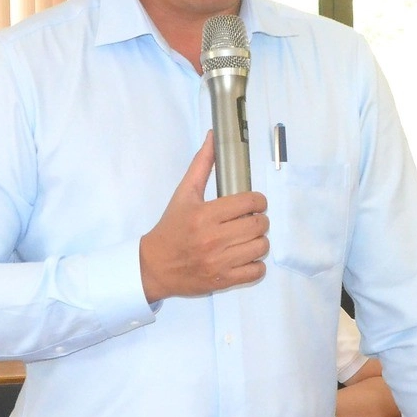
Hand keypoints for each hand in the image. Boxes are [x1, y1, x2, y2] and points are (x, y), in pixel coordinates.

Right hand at [139, 133, 268, 302]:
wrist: (155, 266)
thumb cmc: (171, 228)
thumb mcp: (184, 194)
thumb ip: (202, 165)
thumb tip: (213, 137)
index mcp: (205, 215)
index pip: (250, 202)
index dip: (258, 201)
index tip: (252, 204)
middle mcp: (213, 239)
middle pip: (259, 225)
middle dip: (259, 220)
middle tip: (249, 220)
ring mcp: (220, 262)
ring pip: (261, 247)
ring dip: (258, 241)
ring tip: (246, 238)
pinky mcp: (224, 280)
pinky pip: (257, 271)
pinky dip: (256, 264)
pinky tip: (244, 257)